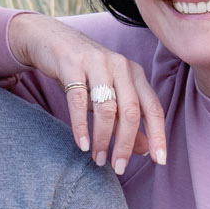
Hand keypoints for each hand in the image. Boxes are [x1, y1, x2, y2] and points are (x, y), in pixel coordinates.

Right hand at [5, 13, 166, 175]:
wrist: (50, 40)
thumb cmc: (83, 73)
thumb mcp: (108, 95)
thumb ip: (126, 122)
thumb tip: (144, 150)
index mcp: (134, 73)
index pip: (153, 108)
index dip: (158, 135)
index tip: (159, 161)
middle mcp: (120, 66)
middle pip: (131, 111)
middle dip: (126, 144)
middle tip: (119, 167)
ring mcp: (97, 63)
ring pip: (106, 107)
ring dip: (103, 138)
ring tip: (98, 159)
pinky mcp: (72, 64)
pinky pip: (79, 100)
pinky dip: (81, 126)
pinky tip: (82, 144)